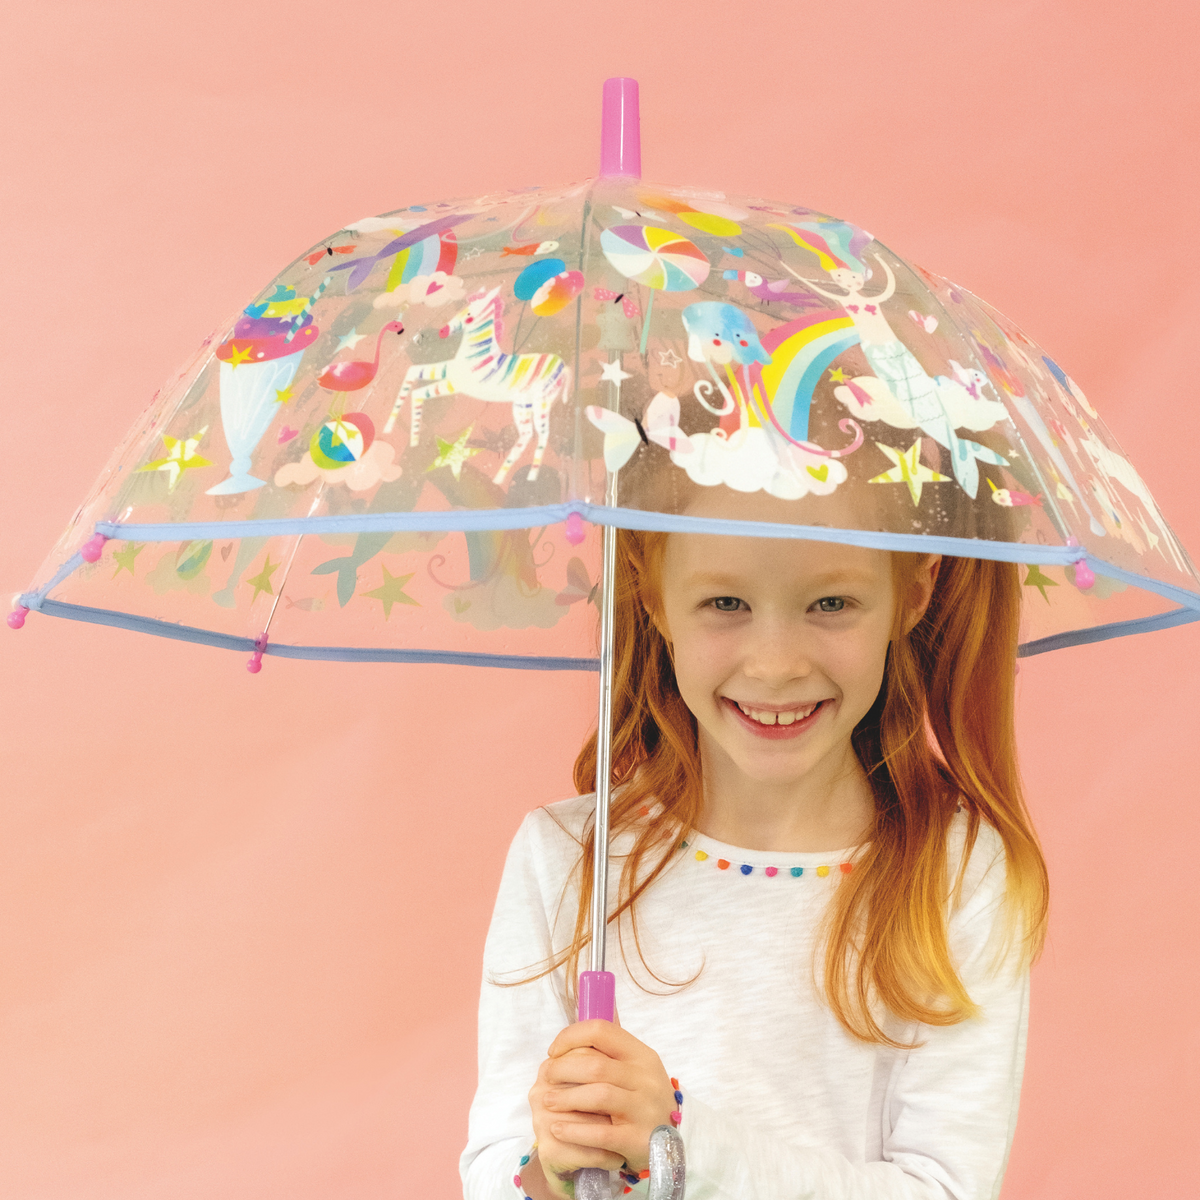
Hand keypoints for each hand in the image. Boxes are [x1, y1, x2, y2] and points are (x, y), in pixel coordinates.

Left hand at [528, 1017, 675, 1194]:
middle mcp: (646, 1079)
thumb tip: (570, 1033)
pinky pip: (601, 1134)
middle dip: (563, 1069)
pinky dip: (575, 1131)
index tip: (554, 1051)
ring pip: (598, 1096)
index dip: (571, 1037)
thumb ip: (608, 1053)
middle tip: (546, 1076)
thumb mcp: (635, 1070)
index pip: (602, 1031)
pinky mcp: (637, 1140)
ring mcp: (644, 1110)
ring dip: (566, 1098)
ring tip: (547, 1101)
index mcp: (642, 1055)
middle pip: (595, 1065)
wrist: (671, 1143)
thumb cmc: (642, 1100)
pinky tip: (558, 1129)